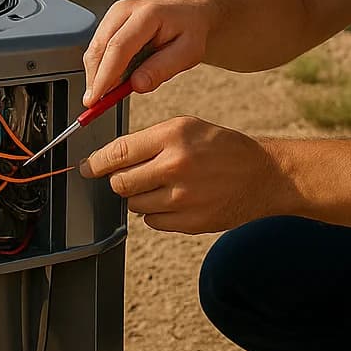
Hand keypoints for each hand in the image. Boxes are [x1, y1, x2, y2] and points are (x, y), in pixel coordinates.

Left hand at [79, 117, 294, 234]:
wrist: (263, 175)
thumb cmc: (223, 148)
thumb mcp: (188, 127)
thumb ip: (149, 141)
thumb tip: (109, 160)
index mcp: (174, 135)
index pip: (118, 152)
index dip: (96, 162)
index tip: (87, 167)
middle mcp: (176, 165)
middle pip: (121, 183)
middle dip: (118, 181)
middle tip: (128, 176)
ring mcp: (183, 198)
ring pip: (134, 204)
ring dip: (139, 196)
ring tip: (161, 185)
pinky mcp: (189, 222)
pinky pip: (152, 221)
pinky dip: (156, 212)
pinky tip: (175, 199)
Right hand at [82, 0, 211, 106]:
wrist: (190, 10)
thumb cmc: (190, 29)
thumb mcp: (188, 53)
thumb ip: (162, 69)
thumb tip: (136, 85)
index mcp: (148, 14)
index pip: (118, 47)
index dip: (104, 76)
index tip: (95, 99)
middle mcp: (127, 9)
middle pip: (100, 47)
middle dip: (95, 79)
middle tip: (97, 104)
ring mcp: (116, 13)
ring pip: (94, 48)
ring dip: (96, 73)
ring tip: (110, 92)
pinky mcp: (111, 20)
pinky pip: (98, 46)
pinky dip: (101, 66)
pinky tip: (114, 78)